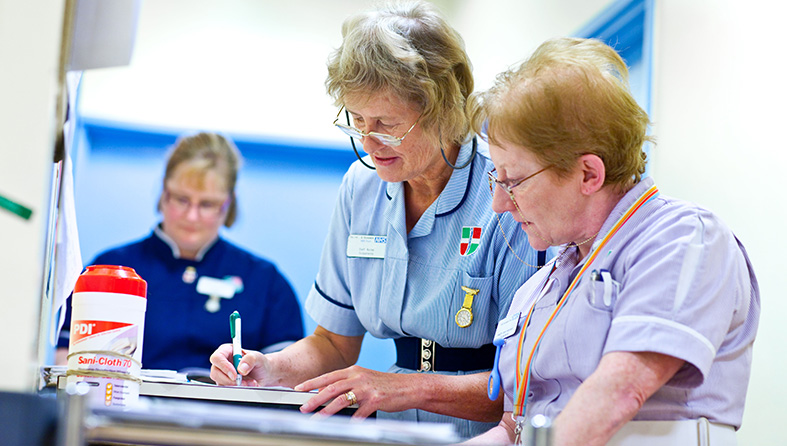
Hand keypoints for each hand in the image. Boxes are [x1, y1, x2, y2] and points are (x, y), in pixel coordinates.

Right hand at [209, 343, 269, 386]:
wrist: (264, 374)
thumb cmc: (260, 363)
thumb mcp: (258, 358)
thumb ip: (250, 359)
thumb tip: (241, 368)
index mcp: (227, 351)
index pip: (217, 357)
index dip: (224, 366)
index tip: (235, 374)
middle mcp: (223, 362)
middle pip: (215, 372)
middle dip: (229, 380)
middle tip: (242, 382)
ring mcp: (223, 373)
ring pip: (220, 382)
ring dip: (235, 385)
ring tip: (250, 382)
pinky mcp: (225, 383)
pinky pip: (226, 389)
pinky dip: (237, 389)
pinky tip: (247, 385)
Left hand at [294, 365, 408, 418]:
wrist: (408, 387)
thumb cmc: (385, 385)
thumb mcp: (364, 379)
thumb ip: (347, 383)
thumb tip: (327, 392)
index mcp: (354, 370)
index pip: (328, 376)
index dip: (313, 382)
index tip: (299, 388)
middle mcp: (359, 377)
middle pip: (332, 387)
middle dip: (315, 398)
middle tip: (303, 407)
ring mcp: (367, 388)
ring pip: (342, 399)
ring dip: (327, 410)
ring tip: (317, 418)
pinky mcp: (376, 400)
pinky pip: (360, 413)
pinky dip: (351, 420)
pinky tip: (344, 426)